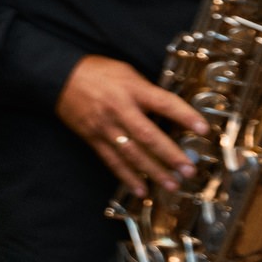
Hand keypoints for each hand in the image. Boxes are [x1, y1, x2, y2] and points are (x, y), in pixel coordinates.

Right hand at [55, 54, 206, 196]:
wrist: (57, 76)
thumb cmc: (96, 72)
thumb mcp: (125, 72)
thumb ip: (146, 91)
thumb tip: (170, 112)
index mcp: (130, 89)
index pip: (163, 103)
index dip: (185, 116)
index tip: (204, 129)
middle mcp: (118, 108)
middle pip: (148, 135)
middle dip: (170, 154)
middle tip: (189, 169)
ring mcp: (104, 126)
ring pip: (131, 153)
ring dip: (153, 171)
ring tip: (172, 184)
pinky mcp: (93, 137)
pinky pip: (112, 160)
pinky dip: (127, 177)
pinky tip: (141, 189)